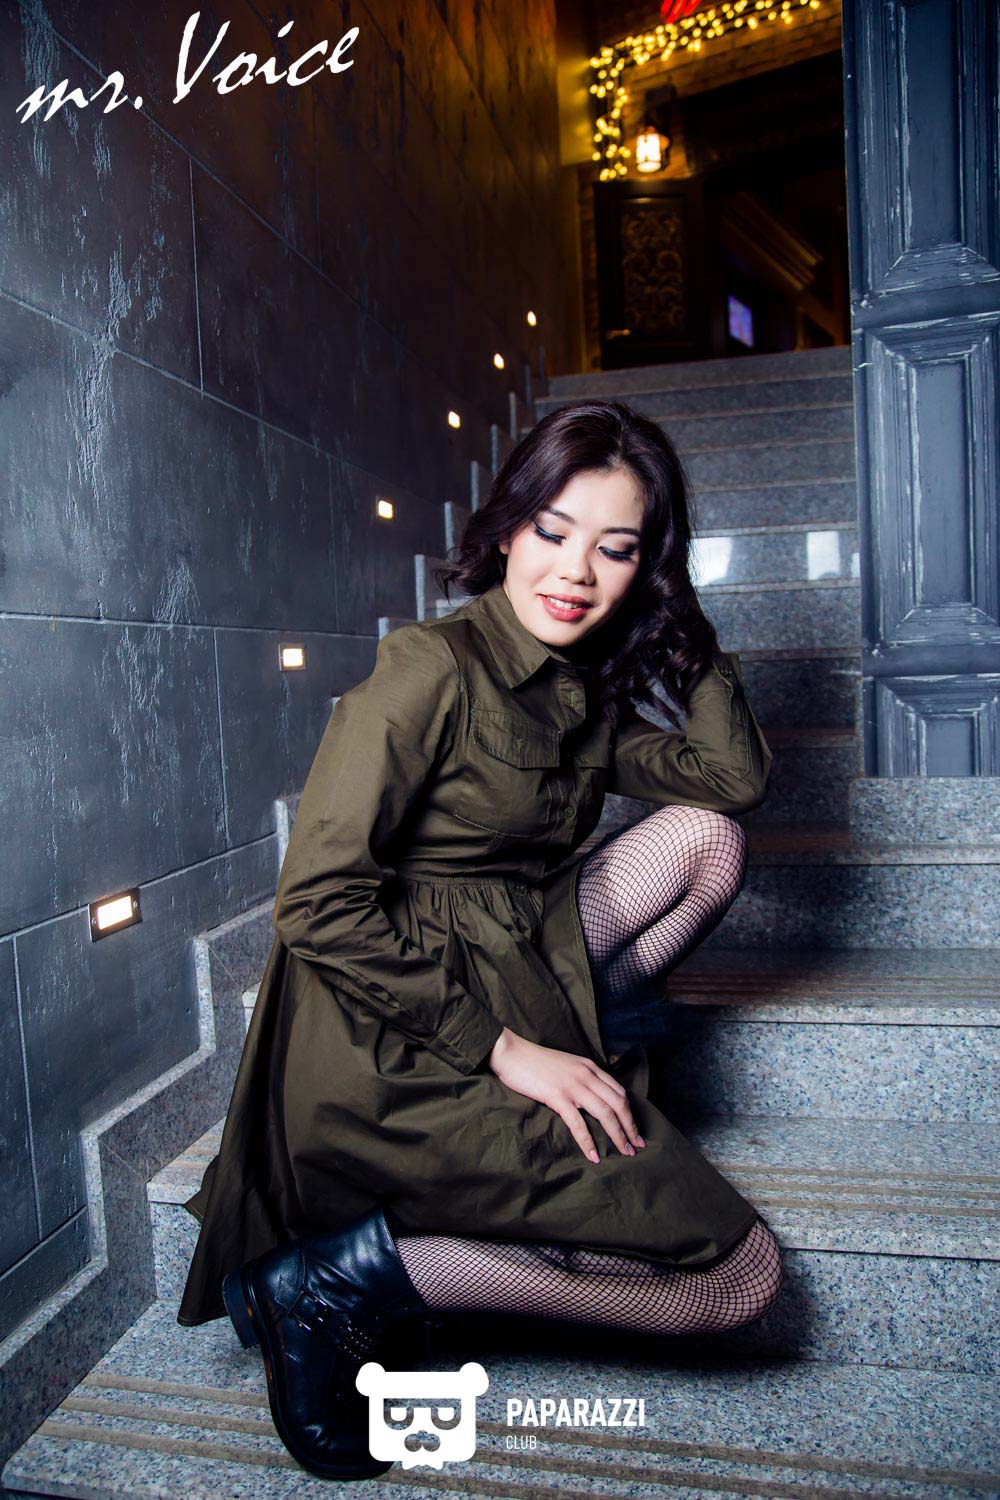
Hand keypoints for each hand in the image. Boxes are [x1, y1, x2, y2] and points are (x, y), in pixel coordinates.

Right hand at [487, 1028, 645, 1162]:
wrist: (511, 1053)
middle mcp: (587, 1075)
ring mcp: (573, 1086)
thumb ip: (581, 1078)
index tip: (635, 1130)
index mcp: (589, 1066)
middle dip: (630, 1127)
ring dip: (618, 1136)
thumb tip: (591, 1099)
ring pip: (605, 1114)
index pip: (619, 1091)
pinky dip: (588, 1142)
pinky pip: (578, 1124)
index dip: (630, 1113)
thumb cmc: (535, 1062)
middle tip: (637, 1146)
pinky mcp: (557, 1096)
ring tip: (624, 1153)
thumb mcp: (566, 1065)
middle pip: (618, 1104)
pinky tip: (593, 1155)